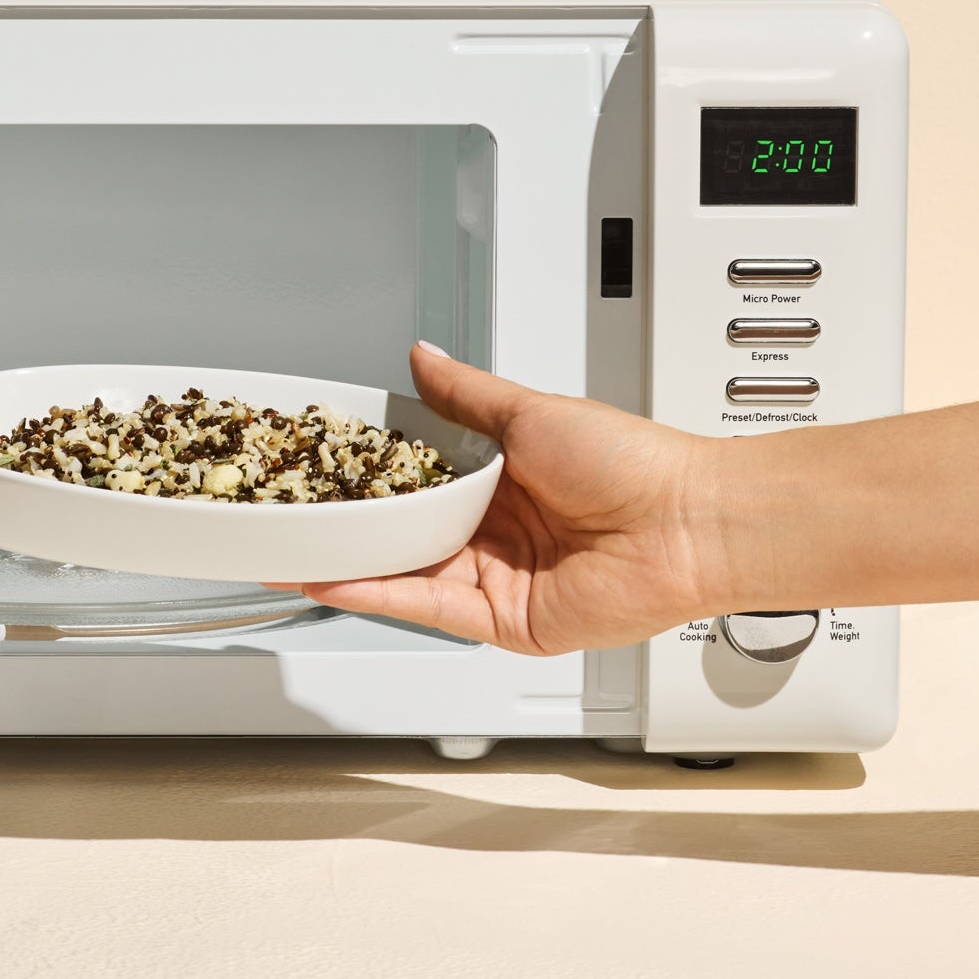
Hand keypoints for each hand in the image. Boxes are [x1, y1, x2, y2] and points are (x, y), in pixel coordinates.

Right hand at [294, 343, 722, 653]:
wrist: (687, 524)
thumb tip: (422, 357)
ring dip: (351, 562)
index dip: (370, 474)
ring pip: (408, 570)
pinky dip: (378, 594)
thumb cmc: (633, 463)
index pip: (418, 478)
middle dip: (350, 523)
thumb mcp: (530, 411)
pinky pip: (428, 608)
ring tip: (291, 548)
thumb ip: (465, 394)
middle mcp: (496, 531)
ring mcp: (497, 578)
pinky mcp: (502, 621)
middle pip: (406, 530)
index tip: (323, 463)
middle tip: (292, 509)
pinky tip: (335, 580)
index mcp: (503, 478)